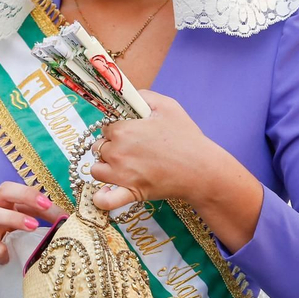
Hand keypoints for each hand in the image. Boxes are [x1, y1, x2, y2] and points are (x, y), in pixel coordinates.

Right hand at [0, 181, 64, 267]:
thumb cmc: (9, 256)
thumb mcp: (26, 241)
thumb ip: (42, 233)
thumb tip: (69, 228)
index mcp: (8, 209)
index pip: (22, 194)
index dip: (42, 199)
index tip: (60, 212)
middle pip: (4, 191)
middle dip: (25, 194)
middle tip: (45, 205)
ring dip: (13, 218)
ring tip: (32, 227)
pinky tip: (7, 259)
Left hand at [89, 90, 216, 211]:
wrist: (201, 169)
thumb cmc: (186, 137)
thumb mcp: (167, 105)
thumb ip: (142, 97)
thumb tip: (127, 98)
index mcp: (123, 129)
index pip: (106, 127)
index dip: (117, 128)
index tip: (130, 132)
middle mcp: (116, 152)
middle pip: (99, 147)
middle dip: (111, 146)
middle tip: (132, 148)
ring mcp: (121, 175)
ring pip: (97, 170)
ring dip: (106, 167)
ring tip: (122, 166)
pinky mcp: (130, 193)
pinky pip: (106, 200)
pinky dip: (101, 198)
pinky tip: (103, 194)